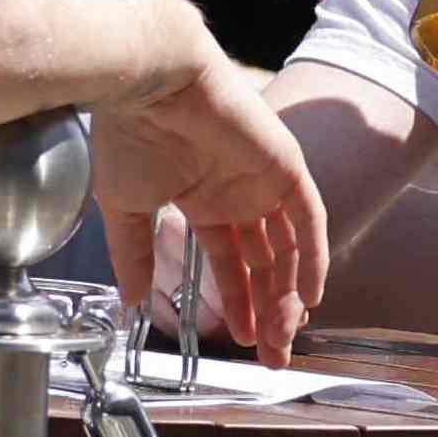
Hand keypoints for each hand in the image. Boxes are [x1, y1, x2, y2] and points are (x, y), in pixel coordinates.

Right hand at [91, 62, 325, 355]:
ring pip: (287, 248)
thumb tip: (131, 300)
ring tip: (283, 337)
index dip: (236, 299)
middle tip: (270, 353)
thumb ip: (134, 255)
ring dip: (289, 294)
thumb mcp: (125, 207)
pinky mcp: (285, 166)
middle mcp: (237, 192)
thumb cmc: (129, 134)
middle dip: (268, 309)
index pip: (230, 260)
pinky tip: (309, 295)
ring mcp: (263, 180)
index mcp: (202, 199)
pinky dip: (312, 258)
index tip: (241, 336)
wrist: (150, 84)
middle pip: (265, 261)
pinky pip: (309, 221)